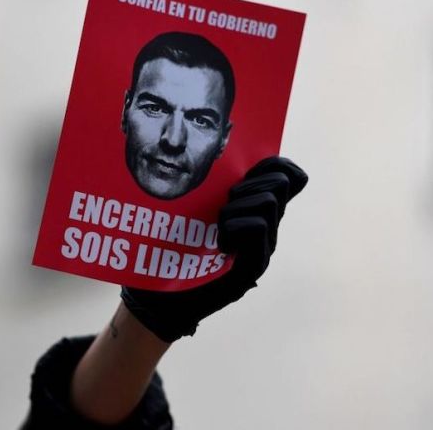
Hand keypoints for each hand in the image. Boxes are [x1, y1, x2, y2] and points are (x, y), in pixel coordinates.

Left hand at [121, 156, 308, 342]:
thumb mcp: (193, 209)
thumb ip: (209, 188)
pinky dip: (234, 227)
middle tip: (224, 203)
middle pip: (281, 184)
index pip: (291, 177)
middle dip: (249, 184)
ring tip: (218, 226)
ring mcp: (264, 248)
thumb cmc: (175, 249)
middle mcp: (268, 227)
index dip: (276, 165)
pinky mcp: (255, 266)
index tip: (246, 171)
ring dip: (235, 207)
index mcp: (257, 209)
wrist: (163, 296)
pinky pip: (259, 227)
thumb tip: (213, 157)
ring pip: (268, 203)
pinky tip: (220, 245)